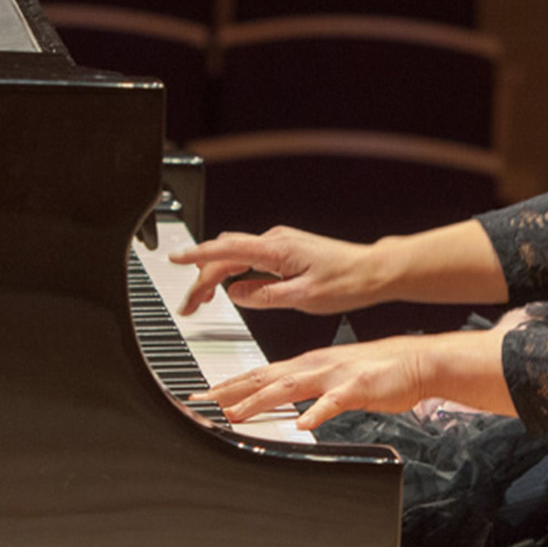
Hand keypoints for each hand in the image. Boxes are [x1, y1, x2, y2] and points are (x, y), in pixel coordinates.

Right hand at [169, 226, 378, 317]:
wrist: (373, 271)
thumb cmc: (347, 283)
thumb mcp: (304, 297)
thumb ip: (265, 296)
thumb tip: (235, 294)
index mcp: (277, 250)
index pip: (227, 249)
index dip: (197, 255)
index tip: (175, 259)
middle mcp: (275, 241)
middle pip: (225, 254)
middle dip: (201, 277)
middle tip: (189, 306)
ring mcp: (279, 243)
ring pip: (235, 254)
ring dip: (215, 274)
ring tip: (202, 301)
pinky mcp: (285, 250)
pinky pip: (248, 256)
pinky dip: (232, 271)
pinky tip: (229, 288)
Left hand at [211, 328, 514, 427]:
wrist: (415, 361)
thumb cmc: (374, 373)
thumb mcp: (331, 380)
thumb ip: (303, 392)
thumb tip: (277, 407)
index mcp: (306, 365)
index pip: (258, 374)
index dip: (227, 386)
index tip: (201, 397)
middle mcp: (314, 366)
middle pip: (264, 378)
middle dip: (230, 392)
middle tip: (201, 403)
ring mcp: (334, 374)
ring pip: (290, 386)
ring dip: (261, 401)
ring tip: (237, 414)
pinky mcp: (358, 386)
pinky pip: (334, 401)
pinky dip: (317, 412)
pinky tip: (303, 424)